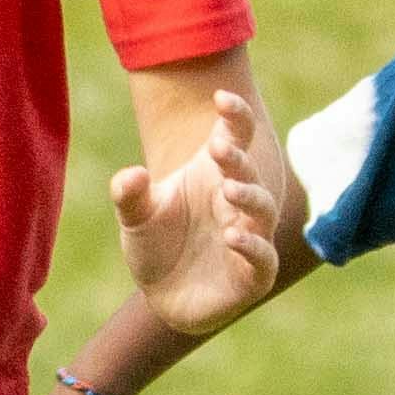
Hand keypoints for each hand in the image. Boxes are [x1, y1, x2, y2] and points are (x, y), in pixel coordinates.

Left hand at [116, 85, 281, 337]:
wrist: (163, 296)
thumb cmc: (157, 246)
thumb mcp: (136, 217)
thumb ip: (130, 194)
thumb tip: (132, 174)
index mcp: (215, 177)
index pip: (236, 138)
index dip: (235, 116)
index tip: (221, 98)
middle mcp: (238, 203)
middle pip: (249, 171)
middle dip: (238, 158)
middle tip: (219, 148)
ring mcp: (250, 237)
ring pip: (264, 209)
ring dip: (250, 196)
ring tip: (229, 190)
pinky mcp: (252, 276)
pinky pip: (263, 258)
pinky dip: (252, 246)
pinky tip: (232, 237)